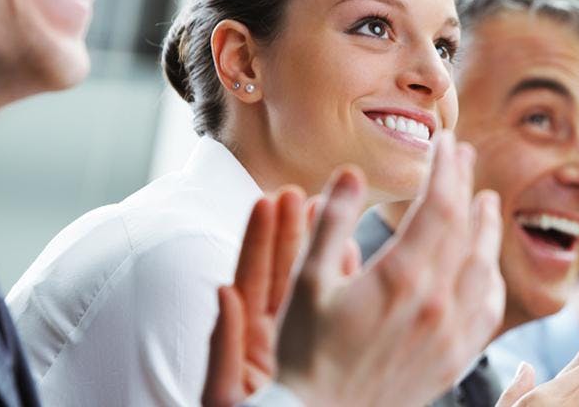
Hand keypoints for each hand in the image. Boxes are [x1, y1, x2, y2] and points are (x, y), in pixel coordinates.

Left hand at [202, 188, 364, 406]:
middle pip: (285, 280)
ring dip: (320, 253)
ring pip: (311, 296)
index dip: (265, 240)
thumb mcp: (225, 393)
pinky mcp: (318, 363)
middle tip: (305, 191)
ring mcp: (301, 355)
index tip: (274, 200)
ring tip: (330, 209)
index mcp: (252, 348)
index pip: (257, 281)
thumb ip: (225, 345)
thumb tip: (223, 293)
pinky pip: (331, 318)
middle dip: (294, 234)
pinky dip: (340, 286)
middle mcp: (275, 348)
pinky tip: (355, 258)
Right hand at [273, 131, 507, 404]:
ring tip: (485, 201)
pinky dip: (491, 277)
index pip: (440, 203)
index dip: (445, 166)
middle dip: (465, 185)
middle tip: (462, 155)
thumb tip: (351, 175)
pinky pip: (488, 310)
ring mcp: (452, 334)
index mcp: (402, 277)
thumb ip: (330, 224)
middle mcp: (438, 303)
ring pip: (484, 267)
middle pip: (466, 228)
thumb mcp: (305, 282)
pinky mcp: (454, 359)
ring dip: (487, 229)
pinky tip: (486, 265)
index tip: (444, 139)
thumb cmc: (302, 353)